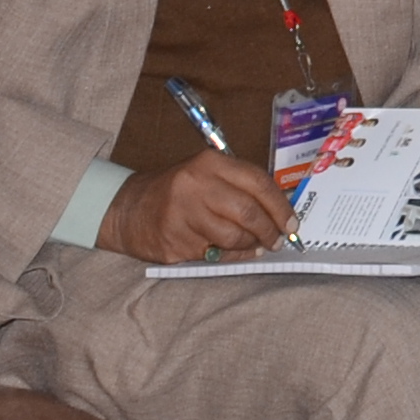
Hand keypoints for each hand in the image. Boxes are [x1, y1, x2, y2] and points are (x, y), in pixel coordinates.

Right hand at [100, 150, 294, 264]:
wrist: (127, 209)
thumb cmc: (177, 191)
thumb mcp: (206, 174)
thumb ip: (240, 186)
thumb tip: (280, 211)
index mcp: (209, 163)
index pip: (258, 183)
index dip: (281, 206)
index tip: (292, 223)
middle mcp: (196, 185)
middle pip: (248, 212)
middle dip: (270, 231)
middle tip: (277, 240)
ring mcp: (183, 215)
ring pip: (234, 237)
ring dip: (250, 246)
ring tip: (254, 246)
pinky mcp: (174, 242)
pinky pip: (214, 255)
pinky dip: (229, 256)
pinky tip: (228, 251)